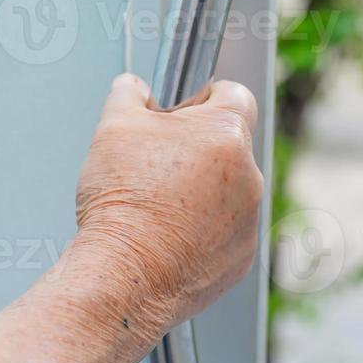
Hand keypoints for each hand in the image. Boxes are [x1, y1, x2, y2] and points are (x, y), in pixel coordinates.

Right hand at [71, 74, 263, 341]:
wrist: (124, 276)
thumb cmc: (122, 202)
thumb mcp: (113, 127)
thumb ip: (129, 94)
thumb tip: (133, 87)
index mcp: (226, 134)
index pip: (234, 94)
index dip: (205, 97)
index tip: (184, 110)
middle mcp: (249, 176)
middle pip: (228, 146)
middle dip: (195, 149)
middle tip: (153, 164)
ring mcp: (248, 221)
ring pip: (227, 192)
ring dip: (199, 193)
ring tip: (155, 206)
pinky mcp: (241, 259)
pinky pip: (224, 234)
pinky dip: (201, 233)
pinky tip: (165, 237)